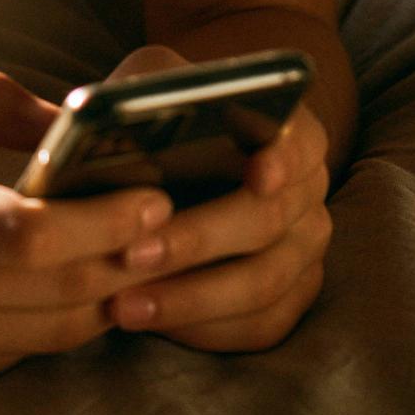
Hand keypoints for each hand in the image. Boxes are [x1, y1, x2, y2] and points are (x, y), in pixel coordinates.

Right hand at [0, 68, 175, 393]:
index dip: (103, 220)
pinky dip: (66, 315)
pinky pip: (27, 350)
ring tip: (144, 245)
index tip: (154, 194)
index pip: (29, 234)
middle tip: (172, 218)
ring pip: (56, 328)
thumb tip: (77, 120)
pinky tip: (87, 276)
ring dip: (111, 290)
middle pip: (60, 287)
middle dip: (128, 254)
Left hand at [102, 43, 331, 351]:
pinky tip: (150, 322)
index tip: (257, 174)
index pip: (301, 141)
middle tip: (133, 254)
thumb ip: (143, 92)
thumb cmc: (163, 119)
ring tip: (123, 304)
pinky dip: (201, 328)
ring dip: (188, 298)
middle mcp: (307, 194)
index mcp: (291, 131)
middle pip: (266, 221)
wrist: (178, 163)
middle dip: (197, 240)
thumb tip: (107, 119)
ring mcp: (304, 251)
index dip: (283, 158)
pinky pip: (256, 326)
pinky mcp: (288, 299)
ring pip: (259, 285)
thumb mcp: (152, 86)